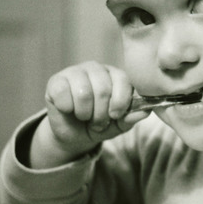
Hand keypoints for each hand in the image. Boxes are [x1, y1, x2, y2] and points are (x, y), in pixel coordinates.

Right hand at [30, 61, 148, 167]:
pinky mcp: (56, 80)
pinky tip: (68, 109)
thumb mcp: (119, 125)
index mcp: (115, 75)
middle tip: (98, 122)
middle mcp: (96, 69)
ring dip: (85, 113)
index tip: (115, 116)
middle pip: (103, 89)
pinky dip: (67, 108)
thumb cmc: (100, 124)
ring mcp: (75, 72)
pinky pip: (63, 93)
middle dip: (101, 113)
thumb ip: (131, 117)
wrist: (74, 134)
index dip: (120, 102)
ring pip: (83, 92)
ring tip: (85, 117)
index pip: (123, 81)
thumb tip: (146, 111)